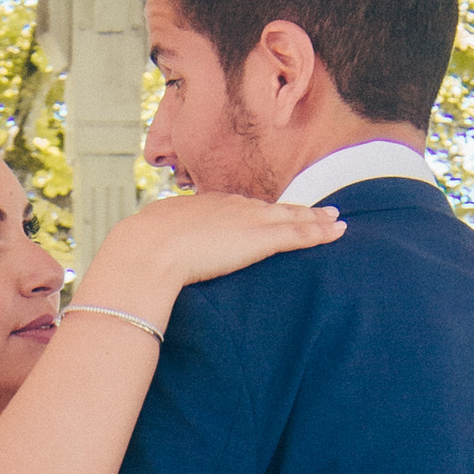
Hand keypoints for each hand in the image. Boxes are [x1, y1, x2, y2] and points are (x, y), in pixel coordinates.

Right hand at [80, 190, 343, 327]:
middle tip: (319, 210)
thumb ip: (153, 252)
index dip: (260, 212)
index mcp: (203, 208)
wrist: (146, 251)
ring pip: (291, 218)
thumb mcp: (146, 244)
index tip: (273, 214)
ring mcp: (247, 222)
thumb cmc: (137, 253)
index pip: (240, 208)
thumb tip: (136, 265)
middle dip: (296, 211)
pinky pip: (298, 233)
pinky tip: (337, 232)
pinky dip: (320, 232)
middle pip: (271, 209)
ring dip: (316, 220)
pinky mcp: (260, 239)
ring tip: (337, 220)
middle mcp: (229, 208)